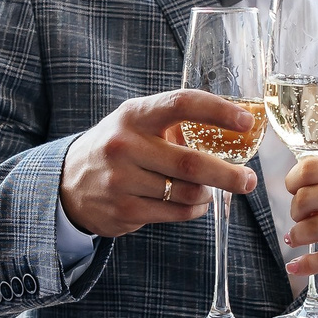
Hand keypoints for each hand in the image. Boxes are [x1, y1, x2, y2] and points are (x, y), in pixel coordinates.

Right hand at [58, 90, 259, 238]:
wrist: (68, 182)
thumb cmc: (118, 147)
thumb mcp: (136, 123)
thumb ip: (174, 122)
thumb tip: (235, 129)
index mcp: (134, 115)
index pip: (181, 104)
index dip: (218, 111)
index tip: (246, 121)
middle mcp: (125, 145)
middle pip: (190, 162)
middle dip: (228, 174)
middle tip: (249, 180)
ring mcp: (121, 180)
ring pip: (186, 192)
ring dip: (207, 194)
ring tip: (210, 190)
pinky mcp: (123, 210)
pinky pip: (174, 213)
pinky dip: (193, 210)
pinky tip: (194, 204)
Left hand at [282, 155, 317, 290]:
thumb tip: (307, 187)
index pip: (310, 167)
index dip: (294, 181)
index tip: (294, 192)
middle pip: (304, 197)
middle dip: (294, 212)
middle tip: (301, 220)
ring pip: (308, 228)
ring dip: (296, 237)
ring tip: (298, 240)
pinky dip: (304, 265)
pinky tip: (296, 266)